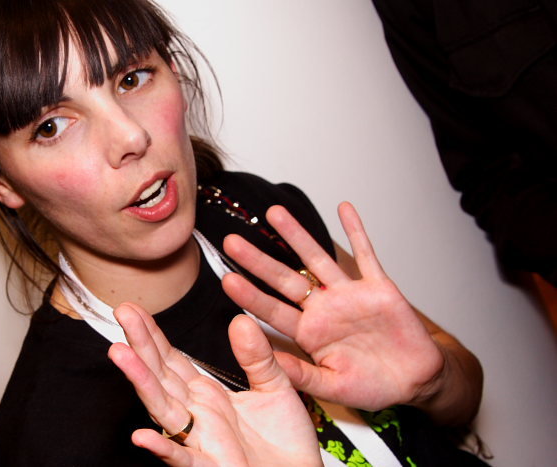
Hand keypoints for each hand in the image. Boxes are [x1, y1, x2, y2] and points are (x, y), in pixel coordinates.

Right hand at [108, 303, 323, 466]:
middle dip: (141, 345)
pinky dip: (163, 449)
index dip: (153, 336)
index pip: (172, 360)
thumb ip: (257, 356)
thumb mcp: (275, 386)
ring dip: (141, 383)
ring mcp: (200, 441)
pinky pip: (183, 460)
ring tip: (121, 353)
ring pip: (164, 410)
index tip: (135, 310)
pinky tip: (142, 436)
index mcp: (207, 395)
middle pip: (161, 377)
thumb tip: (240, 321)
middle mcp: (197, 415)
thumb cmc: (285, 441)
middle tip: (123, 312)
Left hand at [222, 202, 444, 411]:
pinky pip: (367, 255)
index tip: (227, 280)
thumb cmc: (372, 385)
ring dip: (297, 236)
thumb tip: (271, 366)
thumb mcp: (333, 386)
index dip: (251, 295)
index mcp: (309, 332)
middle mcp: (324, 308)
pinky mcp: (378, 287)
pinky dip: (356, 231)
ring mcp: (349, 295)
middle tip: (232, 242)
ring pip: (318, 259)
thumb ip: (303, 375)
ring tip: (274, 213)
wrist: (414, 381)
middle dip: (259, 261)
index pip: (273, 310)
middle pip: (285, 278)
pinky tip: (343, 208)